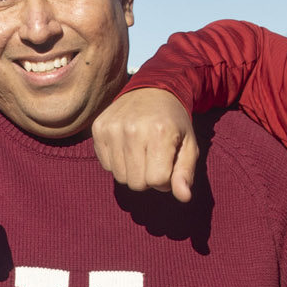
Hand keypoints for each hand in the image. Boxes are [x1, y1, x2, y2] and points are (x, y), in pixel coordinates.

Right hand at [91, 87, 199, 201]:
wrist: (152, 89)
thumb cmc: (174, 123)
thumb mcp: (188, 145)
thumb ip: (185, 172)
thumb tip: (184, 197)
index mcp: (160, 133)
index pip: (157, 181)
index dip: (165, 179)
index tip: (168, 164)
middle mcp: (133, 129)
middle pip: (137, 183)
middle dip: (148, 177)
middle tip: (154, 158)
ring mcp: (112, 128)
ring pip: (120, 177)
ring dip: (133, 171)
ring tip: (141, 152)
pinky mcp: (98, 128)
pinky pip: (106, 166)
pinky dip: (118, 162)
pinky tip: (127, 145)